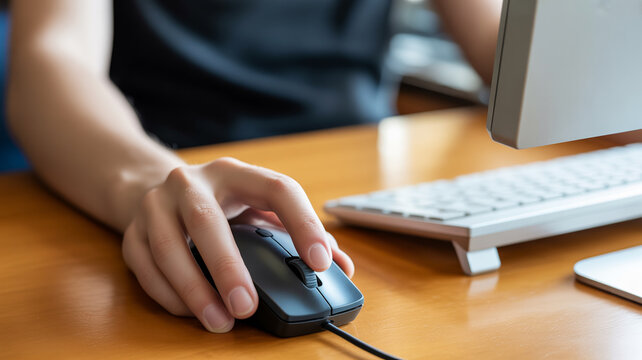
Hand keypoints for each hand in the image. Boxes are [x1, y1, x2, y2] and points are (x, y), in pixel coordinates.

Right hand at [121, 158, 353, 331]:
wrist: (154, 186)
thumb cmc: (219, 204)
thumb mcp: (257, 207)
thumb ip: (297, 233)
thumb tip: (341, 265)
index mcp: (235, 174)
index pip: (277, 188)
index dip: (303, 223)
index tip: (321, 263)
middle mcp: (191, 182)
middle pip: (207, 221)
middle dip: (228, 266)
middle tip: (247, 306)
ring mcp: (156, 204)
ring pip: (167, 246)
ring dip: (194, 289)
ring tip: (220, 321)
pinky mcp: (131, 229)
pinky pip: (143, 266)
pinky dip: (168, 294)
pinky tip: (191, 311)